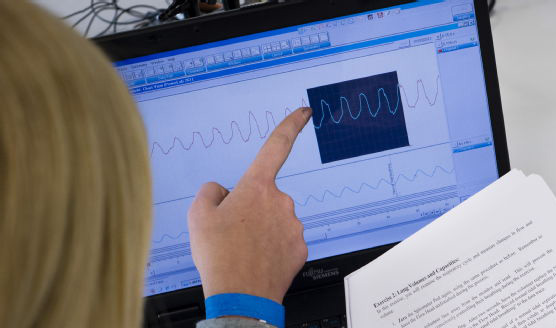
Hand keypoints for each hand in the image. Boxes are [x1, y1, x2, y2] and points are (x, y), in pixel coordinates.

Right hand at [188, 107, 311, 302]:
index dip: (290, 126)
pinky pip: (283, 240)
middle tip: (232, 232)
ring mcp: (294, 225)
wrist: (241, 296)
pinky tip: (257, 260)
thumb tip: (223, 191)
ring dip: (260, 230)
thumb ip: (210, 192)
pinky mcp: (301, 247)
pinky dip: (271, 248)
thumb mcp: (198, 215)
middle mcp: (281, 202)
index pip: (276, 146)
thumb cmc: (219, 256)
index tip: (304, 112)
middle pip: (264, 197)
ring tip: (242, 250)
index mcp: (257, 187)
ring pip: (274, 220)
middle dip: (250, 209)